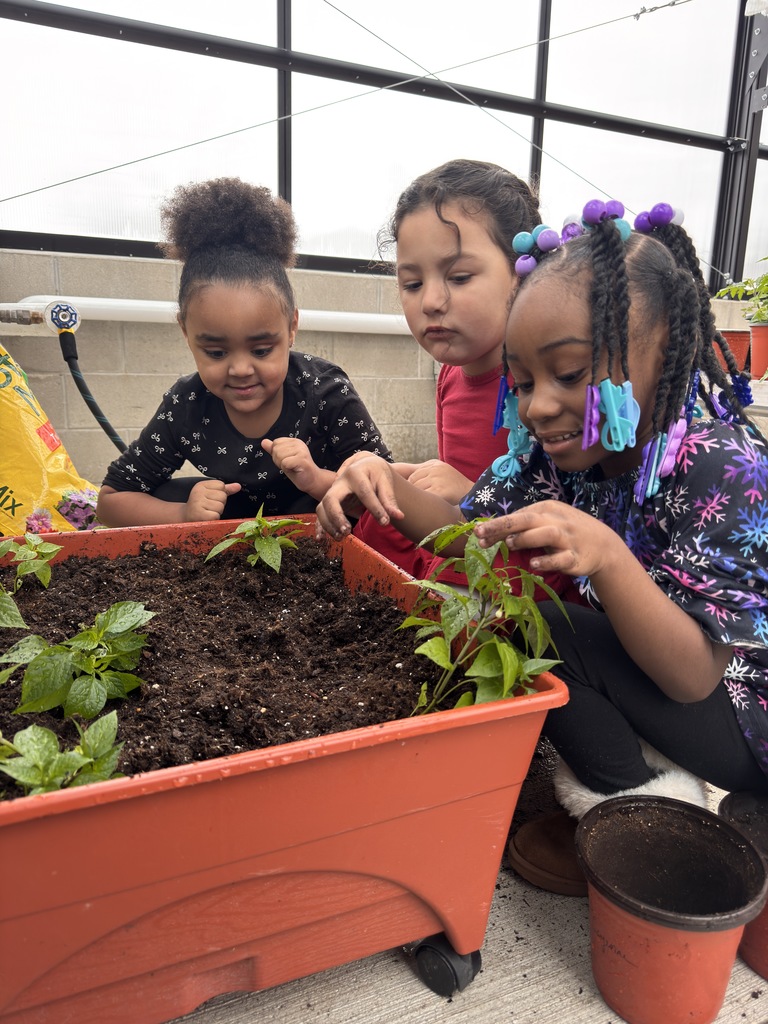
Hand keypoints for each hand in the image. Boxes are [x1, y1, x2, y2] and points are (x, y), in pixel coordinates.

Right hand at [184, 480, 241, 521]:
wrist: (186, 518)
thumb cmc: (201, 506)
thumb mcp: (210, 494)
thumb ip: (225, 490)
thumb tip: (238, 486)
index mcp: (201, 485)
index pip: (221, 485)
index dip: (219, 494)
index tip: (210, 499)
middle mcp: (198, 492)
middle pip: (222, 496)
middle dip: (219, 503)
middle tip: (209, 507)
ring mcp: (198, 503)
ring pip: (220, 506)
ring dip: (216, 512)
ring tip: (207, 512)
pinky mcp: (200, 514)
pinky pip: (216, 515)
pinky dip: (214, 518)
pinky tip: (206, 518)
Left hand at [262, 437, 321, 493]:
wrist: (311, 480)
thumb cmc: (297, 470)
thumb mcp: (283, 458)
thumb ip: (273, 449)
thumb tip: (263, 442)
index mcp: (294, 441)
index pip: (275, 443)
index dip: (277, 454)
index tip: (287, 460)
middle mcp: (298, 443)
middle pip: (276, 449)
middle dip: (279, 460)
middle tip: (290, 465)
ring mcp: (301, 450)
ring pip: (279, 456)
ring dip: (283, 465)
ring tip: (292, 467)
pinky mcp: (302, 459)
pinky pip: (284, 463)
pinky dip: (287, 469)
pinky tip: (295, 469)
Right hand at [316, 455, 402, 539]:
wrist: (364, 466)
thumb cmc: (376, 473)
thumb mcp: (385, 481)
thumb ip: (389, 499)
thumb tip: (398, 516)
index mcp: (355, 473)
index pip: (364, 493)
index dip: (375, 509)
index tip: (385, 522)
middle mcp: (339, 482)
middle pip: (330, 499)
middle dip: (336, 517)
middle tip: (347, 531)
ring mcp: (332, 492)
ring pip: (321, 508)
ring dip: (329, 525)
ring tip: (342, 536)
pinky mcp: (330, 502)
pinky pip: (320, 515)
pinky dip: (320, 527)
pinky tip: (321, 539)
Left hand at [406, 460, 473, 501]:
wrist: (475, 497)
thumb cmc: (455, 491)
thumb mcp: (442, 476)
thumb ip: (426, 475)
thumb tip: (403, 479)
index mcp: (435, 464)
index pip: (413, 474)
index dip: (411, 487)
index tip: (414, 495)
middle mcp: (436, 469)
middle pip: (413, 481)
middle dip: (414, 493)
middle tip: (420, 502)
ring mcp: (438, 478)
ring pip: (417, 490)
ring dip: (419, 499)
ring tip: (427, 506)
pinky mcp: (441, 490)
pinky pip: (424, 498)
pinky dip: (425, 505)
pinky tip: (431, 509)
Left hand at [473, 500, 620, 577]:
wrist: (604, 545)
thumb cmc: (567, 533)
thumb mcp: (547, 522)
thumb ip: (524, 526)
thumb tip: (493, 531)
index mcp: (547, 509)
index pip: (518, 516)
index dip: (496, 525)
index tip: (477, 534)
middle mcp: (556, 521)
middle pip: (528, 520)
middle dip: (503, 525)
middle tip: (481, 534)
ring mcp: (568, 539)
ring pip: (546, 534)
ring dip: (526, 539)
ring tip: (509, 544)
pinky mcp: (576, 557)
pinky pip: (561, 559)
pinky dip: (547, 561)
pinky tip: (533, 565)